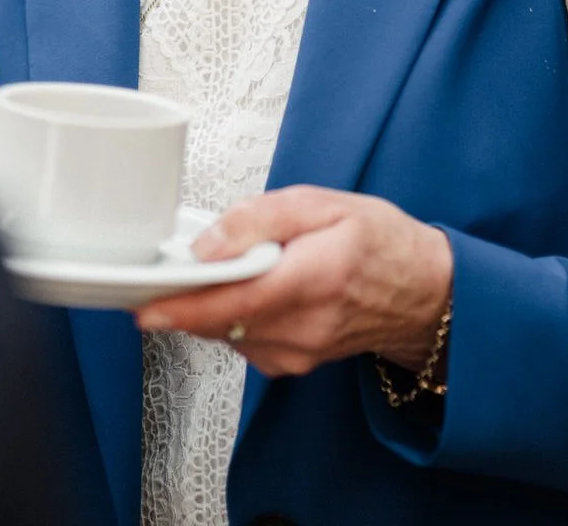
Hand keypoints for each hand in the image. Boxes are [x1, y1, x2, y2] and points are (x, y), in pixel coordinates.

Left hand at [135, 185, 452, 379]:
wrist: (423, 293)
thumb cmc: (379, 242)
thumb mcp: (324, 204)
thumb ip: (260, 218)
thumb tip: (209, 244)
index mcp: (313, 279)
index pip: (234, 303)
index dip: (183, 308)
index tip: (144, 306)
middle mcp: (303, 328)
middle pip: (221, 321)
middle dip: (185, 299)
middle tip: (162, 271)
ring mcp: (299, 353)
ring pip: (228, 332)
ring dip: (212, 304)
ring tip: (225, 267)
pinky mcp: (294, 363)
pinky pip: (244, 340)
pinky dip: (233, 316)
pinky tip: (249, 289)